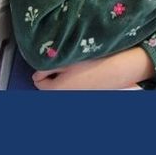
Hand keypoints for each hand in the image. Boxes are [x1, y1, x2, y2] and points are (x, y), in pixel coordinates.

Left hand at [32, 47, 150, 89]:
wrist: (118, 69)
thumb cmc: (91, 63)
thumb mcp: (65, 60)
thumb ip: (46, 66)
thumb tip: (37, 72)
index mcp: (54, 90)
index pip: (38, 79)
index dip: (44, 66)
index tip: (54, 57)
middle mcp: (63, 98)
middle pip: (49, 84)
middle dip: (53, 72)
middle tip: (65, 58)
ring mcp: (75, 97)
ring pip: (62, 85)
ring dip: (64, 76)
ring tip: (76, 63)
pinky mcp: (86, 95)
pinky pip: (74, 87)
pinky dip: (75, 80)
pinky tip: (86, 70)